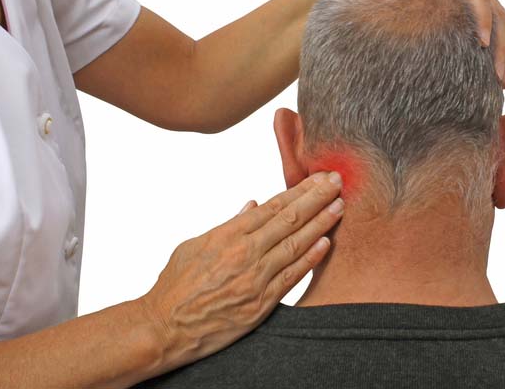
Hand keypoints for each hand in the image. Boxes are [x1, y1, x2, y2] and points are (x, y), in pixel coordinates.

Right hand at [137, 172, 343, 372]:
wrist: (165, 327)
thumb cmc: (176, 286)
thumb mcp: (194, 246)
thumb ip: (228, 225)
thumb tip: (253, 206)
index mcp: (227, 234)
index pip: (272, 206)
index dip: (298, 190)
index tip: (316, 178)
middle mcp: (244, 252)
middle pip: (289, 218)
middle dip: (316, 197)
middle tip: (337, 181)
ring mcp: (255, 277)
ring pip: (296, 243)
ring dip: (321, 222)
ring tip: (339, 206)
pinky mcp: (261, 302)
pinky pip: (292, 276)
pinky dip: (310, 258)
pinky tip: (326, 242)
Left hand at [345, 0, 504, 87]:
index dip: (482, 17)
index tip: (481, 45)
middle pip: (496, 11)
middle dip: (500, 45)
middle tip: (499, 78)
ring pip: (498, 24)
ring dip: (502, 53)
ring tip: (501, 85)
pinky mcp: (471, 7)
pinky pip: (489, 29)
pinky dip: (492, 52)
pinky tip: (489, 78)